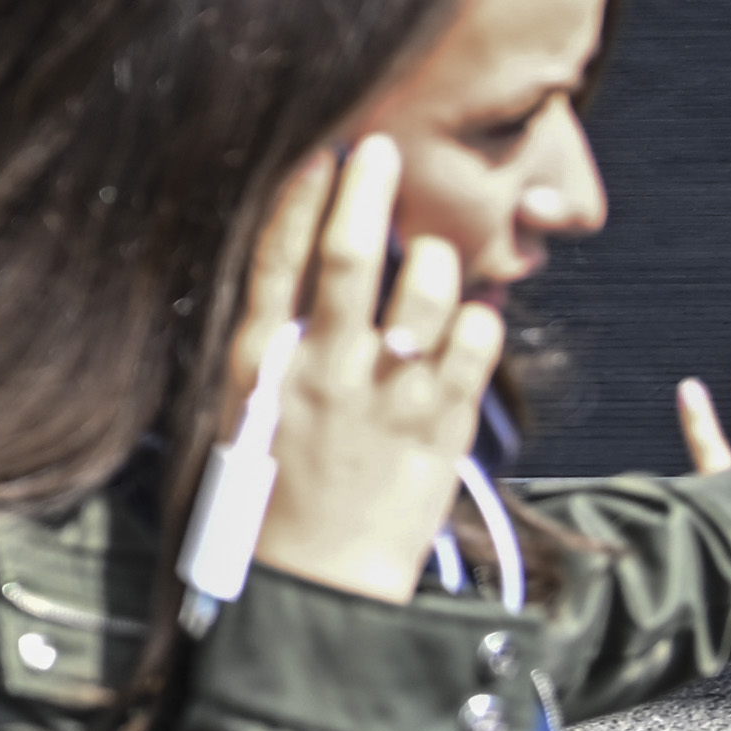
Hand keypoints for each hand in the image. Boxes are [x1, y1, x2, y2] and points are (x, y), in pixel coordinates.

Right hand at [224, 136, 503, 603]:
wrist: (313, 579)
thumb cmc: (272, 487)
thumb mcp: (247, 405)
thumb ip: (276, 336)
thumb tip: (306, 265)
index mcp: (262, 360)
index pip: (279, 255)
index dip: (302, 195)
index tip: (321, 151)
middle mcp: (324, 367)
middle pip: (353, 254)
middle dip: (370, 189)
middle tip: (381, 150)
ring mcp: (386, 392)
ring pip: (429, 287)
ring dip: (438, 261)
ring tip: (433, 263)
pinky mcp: (442, 422)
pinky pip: (480, 340)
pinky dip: (483, 317)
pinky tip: (472, 319)